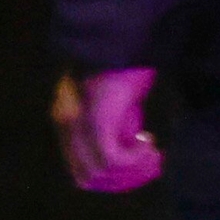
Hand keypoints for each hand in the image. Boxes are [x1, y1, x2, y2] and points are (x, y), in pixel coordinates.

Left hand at [53, 67, 162, 192]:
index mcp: (65, 120)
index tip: (141, 167)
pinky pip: (112, 158)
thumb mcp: (113, 97)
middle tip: (153, 163)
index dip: (113, 179)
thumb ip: (111, 120)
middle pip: (88, 177)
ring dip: (132, 170)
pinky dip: (134, 158)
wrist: (120, 39)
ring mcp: (79, 124)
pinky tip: (149, 142)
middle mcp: (66, 125)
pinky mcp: (95, 120)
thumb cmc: (122, 64)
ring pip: (100, 172)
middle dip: (124, 180)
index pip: (81, 170)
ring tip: (153, 154)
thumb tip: (127, 146)